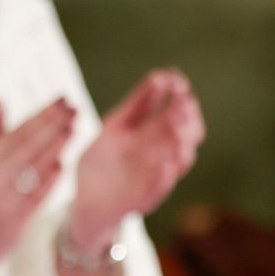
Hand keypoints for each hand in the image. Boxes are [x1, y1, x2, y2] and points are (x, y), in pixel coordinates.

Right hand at [0, 99, 79, 275]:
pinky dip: (52, 177)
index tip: (63, 98)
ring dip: (58, 145)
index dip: (44, 113)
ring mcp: (6, 198)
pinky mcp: (17, 218)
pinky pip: (39, 193)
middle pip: (31, 143)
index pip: (21, 129)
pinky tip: (63, 162)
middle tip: (75, 107)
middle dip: (55, 123)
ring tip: (74, 127)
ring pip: (37, 166)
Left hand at [68, 70, 204, 253]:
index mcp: (156, 136)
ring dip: (180, 143)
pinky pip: (160, 189)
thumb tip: (160, 75)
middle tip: (181, 100)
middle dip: (186, 116)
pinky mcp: (144, 199)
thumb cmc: (103, 161)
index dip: (181, 96)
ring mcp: (156, 178)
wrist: (87, 200)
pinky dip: (164, 177)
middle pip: (187, 133)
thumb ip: (138, 104)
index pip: (180, 112)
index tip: (177, 79)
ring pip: (181, 159)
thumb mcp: (117, 126)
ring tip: (175, 123)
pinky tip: (166, 162)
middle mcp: (162, 155)